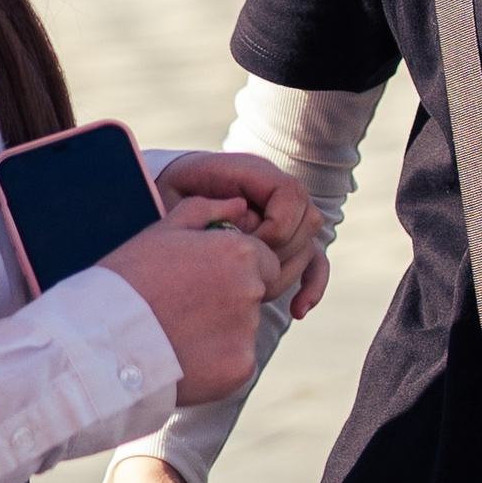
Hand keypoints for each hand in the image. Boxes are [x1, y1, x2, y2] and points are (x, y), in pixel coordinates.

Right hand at [102, 209, 277, 403]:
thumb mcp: (161, 232)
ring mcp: (248, 331)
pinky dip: (217, 364)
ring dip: (222, 333)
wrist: (102, 340)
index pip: (263, 260)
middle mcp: (252, 290)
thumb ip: (206, 211)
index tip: (201, 283)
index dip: (233, 270)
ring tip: (177, 335)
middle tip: (186, 310)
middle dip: (231, 300)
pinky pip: (238, 363)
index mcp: (238, 252)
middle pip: (256, 295)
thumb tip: (240, 204)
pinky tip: (184, 359)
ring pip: (245, 331)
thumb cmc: (127, 280)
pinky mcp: (240, 369)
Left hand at [156, 154, 328, 318]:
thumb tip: (250, 224)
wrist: (166, 202)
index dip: (274, 227)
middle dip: (277, 254)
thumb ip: (213, 208)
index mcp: (255, 172)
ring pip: (310, 248)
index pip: (291, 194)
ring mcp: (287, 218)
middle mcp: (277, 192)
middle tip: (240, 269)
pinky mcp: (287, 243)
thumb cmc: (169, 200)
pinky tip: (298, 309)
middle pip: (308, 223)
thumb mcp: (180, 200)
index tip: (241, 245)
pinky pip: (315, 264)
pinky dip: (311, 287)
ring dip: (285, 274)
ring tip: (251, 291)